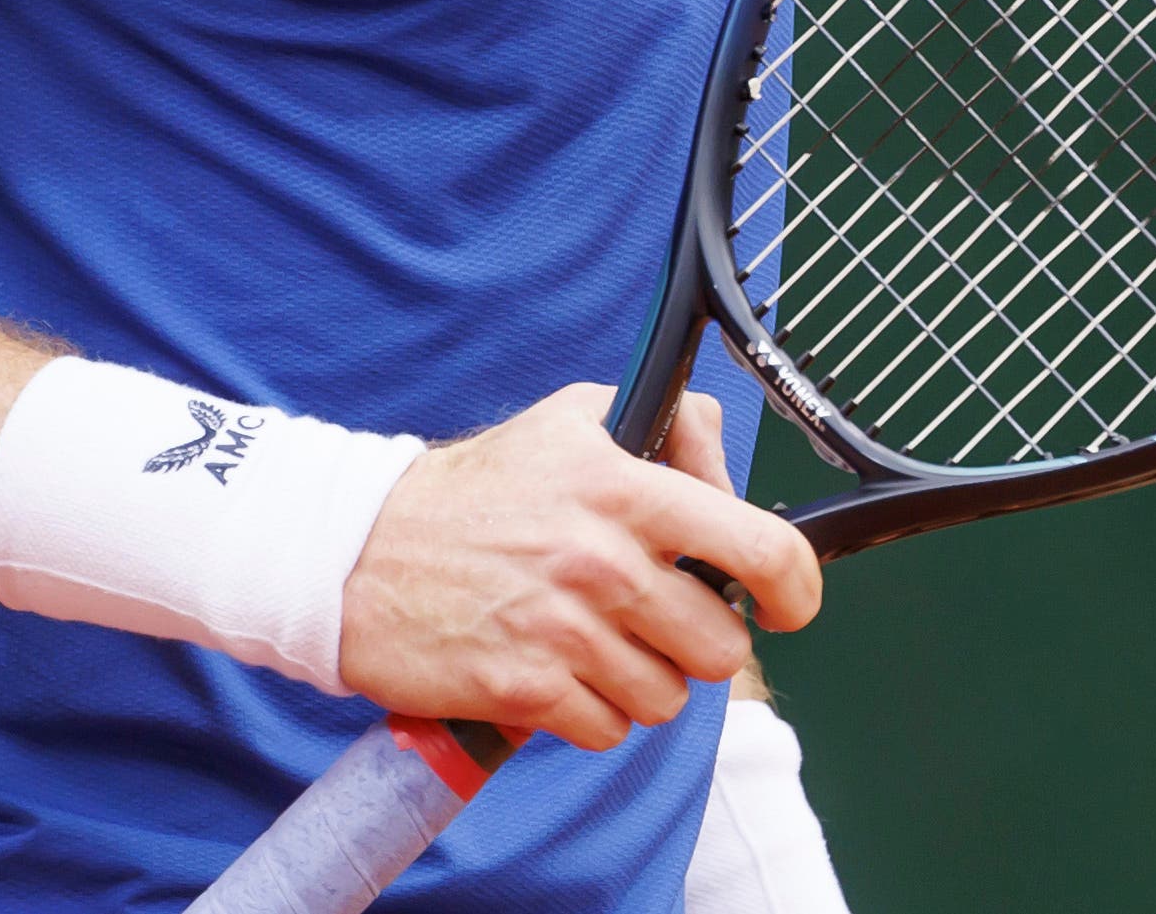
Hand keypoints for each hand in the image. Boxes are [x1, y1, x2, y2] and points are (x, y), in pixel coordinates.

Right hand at [335, 385, 821, 750]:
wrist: (359, 552)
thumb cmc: (475, 490)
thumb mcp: (569, 423)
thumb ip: (664, 427)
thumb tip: (722, 458)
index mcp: (625, 488)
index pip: (760, 548)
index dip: (795, 588)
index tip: (787, 603)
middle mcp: (603, 562)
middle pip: (718, 646)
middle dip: (697, 641)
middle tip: (655, 619)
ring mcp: (564, 632)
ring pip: (666, 697)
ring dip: (643, 681)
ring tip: (597, 644)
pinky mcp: (525, 689)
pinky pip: (607, 730)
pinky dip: (592, 713)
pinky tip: (558, 672)